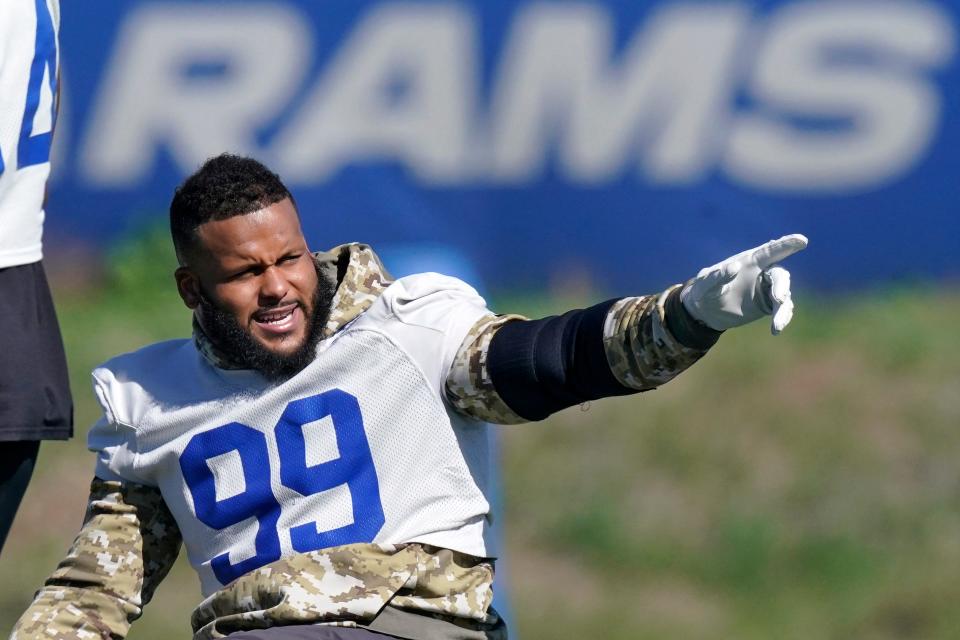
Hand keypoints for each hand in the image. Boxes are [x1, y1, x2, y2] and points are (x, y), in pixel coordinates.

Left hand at [680, 234, 807, 334]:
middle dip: (781, 286)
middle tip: (779, 299)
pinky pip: (782, 310)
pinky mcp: (769, 305)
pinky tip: (776, 329)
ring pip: (784, 295)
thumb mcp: (705, 285)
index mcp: (749, 261)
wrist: (707, 311)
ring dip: (783, 309)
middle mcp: (762, 273)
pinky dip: (782, 318)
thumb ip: (717, 276)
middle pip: (780, 275)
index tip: (802, 240)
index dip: (786, 244)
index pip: (770, 251)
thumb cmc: (704, 291)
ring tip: (776, 325)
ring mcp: (767, 289)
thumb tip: (735, 267)